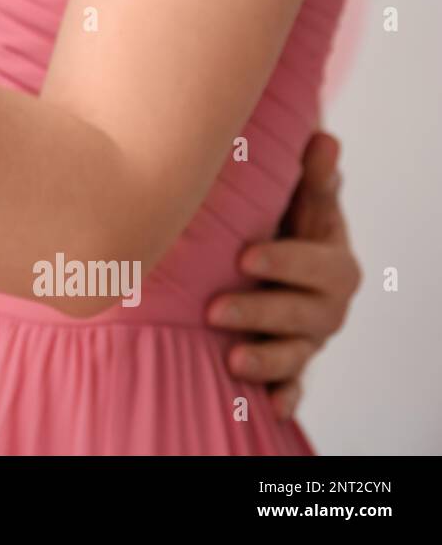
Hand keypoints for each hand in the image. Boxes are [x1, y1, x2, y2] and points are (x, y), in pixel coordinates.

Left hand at [206, 131, 360, 418]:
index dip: (286, 261)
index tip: (244, 256)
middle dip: (262, 311)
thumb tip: (324, 138)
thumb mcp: (299, 202)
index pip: (320, 264)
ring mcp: (308, 338)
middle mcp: (326, 305)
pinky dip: (281, 397)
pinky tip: (266, 406)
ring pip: (296, 355)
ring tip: (232, 360)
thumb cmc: (284, 225)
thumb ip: (311, 178)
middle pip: (306, 315)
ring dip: (267, 360)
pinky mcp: (289, 364)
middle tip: (213, 309)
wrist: (274, 262)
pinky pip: (292, 387)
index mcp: (332, 262)